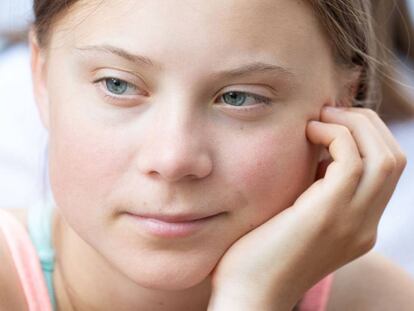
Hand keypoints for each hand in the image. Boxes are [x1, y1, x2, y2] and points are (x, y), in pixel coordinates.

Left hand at [207, 107, 406, 310]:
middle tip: (330, 112)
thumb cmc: (260, 256)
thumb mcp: (297, 218)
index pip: (386, 171)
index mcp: (359, 225)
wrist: (248, 296)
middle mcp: (364, 225)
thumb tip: (318, 152)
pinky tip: (308, 132)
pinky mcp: (326, 215)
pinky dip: (334, 135)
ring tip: (320, 118)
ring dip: (354, 124)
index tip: (331, 123)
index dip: (366, 137)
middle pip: (393, 158)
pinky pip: (351, 160)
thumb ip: (315, 190)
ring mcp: (351, 222)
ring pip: (383, 155)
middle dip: (366, 124)